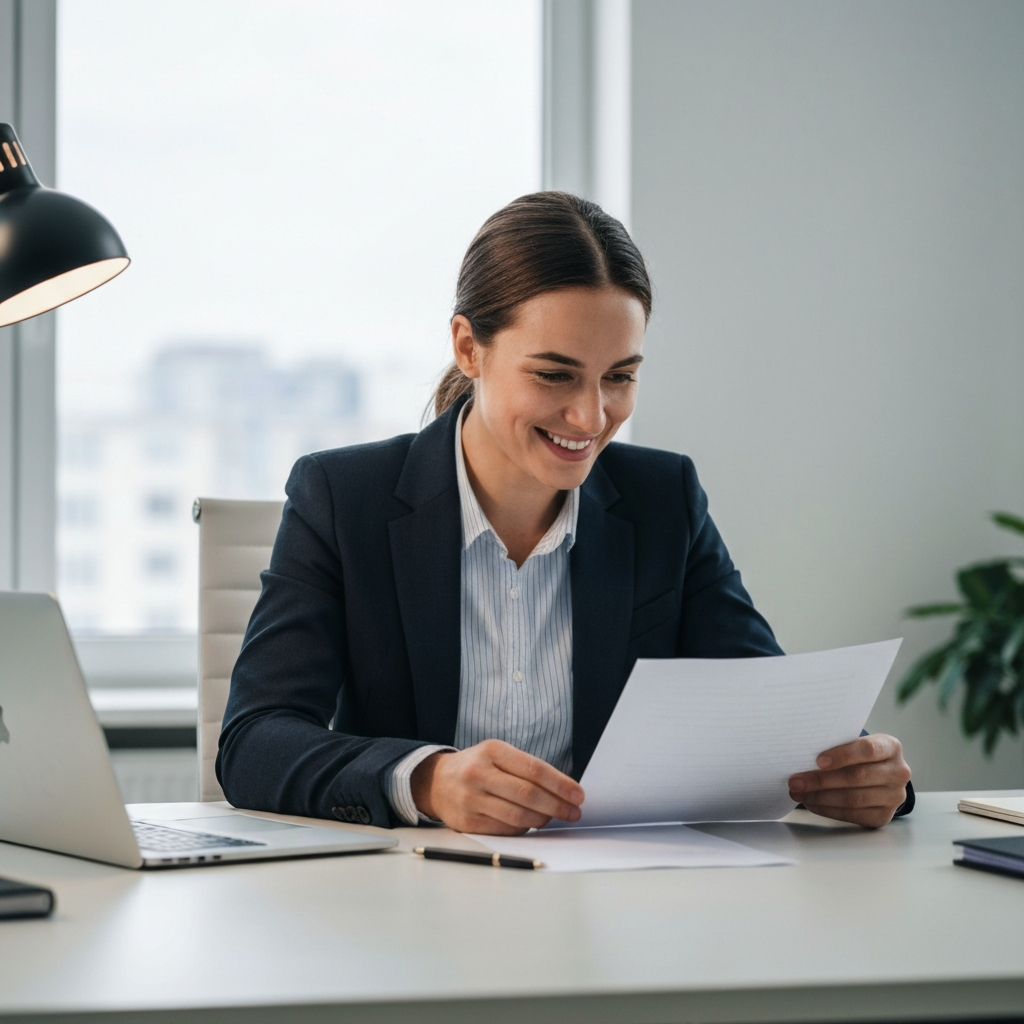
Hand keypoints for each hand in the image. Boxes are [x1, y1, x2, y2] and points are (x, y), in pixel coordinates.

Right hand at [410, 739, 584, 834]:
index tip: (578, 794)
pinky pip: (505, 829)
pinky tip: (531, 822)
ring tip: (554, 817)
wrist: (436, 782)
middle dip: (557, 805)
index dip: (560, 783)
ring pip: (518, 815)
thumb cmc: (476, 766)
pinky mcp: (468, 822)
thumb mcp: (497, 754)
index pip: (534, 769)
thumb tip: (562, 789)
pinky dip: (524, 827)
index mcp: (492, 751)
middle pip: (528, 794)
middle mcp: (479, 773)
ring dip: (543, 819)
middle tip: (574, 811)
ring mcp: (472, 799)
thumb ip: (525, 768)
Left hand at [788, 734, 910, 827]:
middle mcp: (898, 772)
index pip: (868, 749)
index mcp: (891, 747)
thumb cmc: (859, 755)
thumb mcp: (855, 744)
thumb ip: (837, 746)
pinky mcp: (884, 816)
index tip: (818, 760)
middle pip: (857, 777)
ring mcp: (894, 797)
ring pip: (854, 799)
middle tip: (795, 781)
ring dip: (821, 797)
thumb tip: (802, 755)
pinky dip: (828, 809)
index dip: (842, 755)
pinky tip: (812, 804)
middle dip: (821, 780)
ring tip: (799, 793)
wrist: (879, 775)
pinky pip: (853, 815)